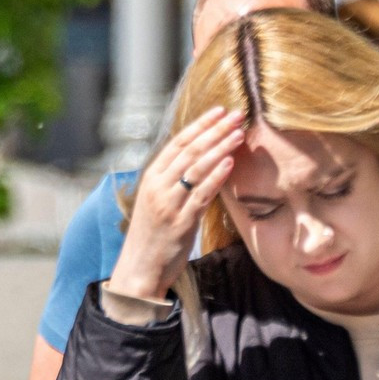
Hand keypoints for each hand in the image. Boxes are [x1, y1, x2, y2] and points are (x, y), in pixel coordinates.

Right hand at [109, 107, 243, 300]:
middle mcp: (158, 186)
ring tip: (239, 134)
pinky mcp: (181, 222)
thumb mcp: (157, 200)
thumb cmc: (152, 235)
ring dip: (220, 148)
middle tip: (237, 115)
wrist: (139, 268)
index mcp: (151, 177)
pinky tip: (229, 163)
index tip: (220, 111)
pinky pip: (201, 195)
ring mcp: (169, 203)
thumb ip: (174, 180)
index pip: (178, 142)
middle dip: (215, 130)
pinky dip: (216, 177)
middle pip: (190, 150)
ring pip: (196, 168)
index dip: (200, 125)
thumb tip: (199, 159)